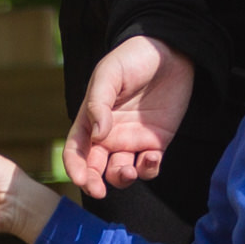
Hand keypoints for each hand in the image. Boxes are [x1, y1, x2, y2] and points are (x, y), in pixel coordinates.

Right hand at [65, 36, 194, 199]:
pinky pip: (148, 167)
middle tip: (98, 190)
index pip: (76, 150)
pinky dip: (148, 169)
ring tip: (128, 170)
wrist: (169, 53)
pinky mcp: (155, 144)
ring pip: (120, 172)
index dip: (74, 167)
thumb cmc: (132, 58)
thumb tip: (98, 134)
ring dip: (121, 178)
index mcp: (90, 120)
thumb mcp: (109, 73)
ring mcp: (132, 141)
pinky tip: (152, 157)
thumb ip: (99, 102)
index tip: (81, 179)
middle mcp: (108, 135)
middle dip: (93, 183)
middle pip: (94, 168)